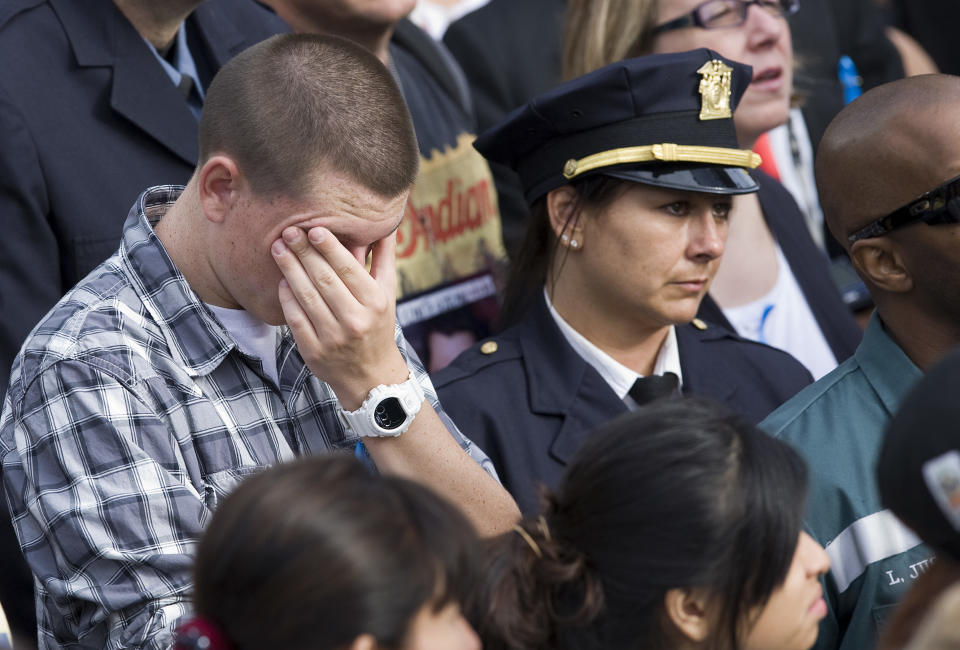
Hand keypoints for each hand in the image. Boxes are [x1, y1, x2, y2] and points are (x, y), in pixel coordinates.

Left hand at [271, 226, 407, 408]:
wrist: (370, 375)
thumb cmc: (378, 325)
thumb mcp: (387, 293)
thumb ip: (385, 258)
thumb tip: (386, 223)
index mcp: (375, 303)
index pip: (348, 269)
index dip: (329, 247)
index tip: (313, 228)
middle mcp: (355, 320)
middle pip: (324, 280)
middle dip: (304, 253)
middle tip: (289, 231)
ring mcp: (332, 337)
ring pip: (306, 297)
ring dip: (290, 270)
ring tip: (279, 248)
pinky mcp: (313, 351)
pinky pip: (296, 318)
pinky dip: (287, 298)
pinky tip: (282, 280)